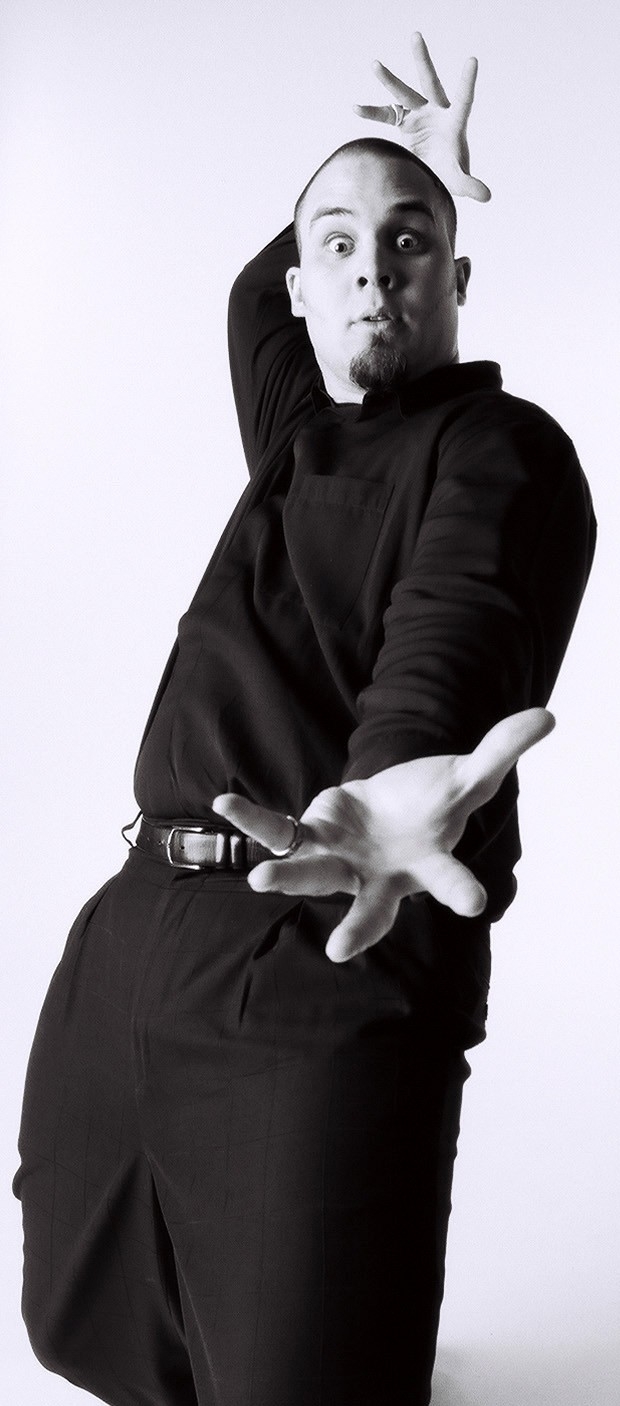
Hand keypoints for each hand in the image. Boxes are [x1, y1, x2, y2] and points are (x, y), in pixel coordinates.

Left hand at [212, 708, 553, 962]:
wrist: (396, 807)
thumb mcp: (472, 774)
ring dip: (286, 878)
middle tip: (339, 950)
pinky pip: (277, 831)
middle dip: (357, 927)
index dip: (460, 889)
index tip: (477, 903)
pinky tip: (223, 803)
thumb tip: (547, 717)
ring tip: (257, 880)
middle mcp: (379, 875)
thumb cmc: (435, 803)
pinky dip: (252, 820)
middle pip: (370, 904)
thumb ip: (501, 750)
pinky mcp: (310, 835)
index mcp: (426, 864)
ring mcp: (340, 860)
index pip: (448, 880)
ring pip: (312, 875)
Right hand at [354, 31, 490, 201]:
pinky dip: (372, 111)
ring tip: (375, 64)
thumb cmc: (450, 177)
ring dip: (390, 80)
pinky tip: (356, 108)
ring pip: (404, 93)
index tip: (472, 60)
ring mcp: (420, 115)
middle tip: (415, 36)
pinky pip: (386, 114)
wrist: (433, 177)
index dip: (467, 82)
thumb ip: (471, 185)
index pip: (463, 99)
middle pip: (430, 83)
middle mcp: (437, 112)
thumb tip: (487, 196)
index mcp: (454, 123)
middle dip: (422, 61)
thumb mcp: (458, 181)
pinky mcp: (405, 123)